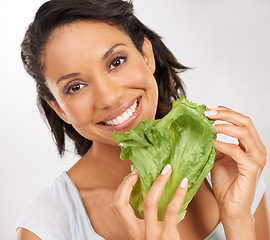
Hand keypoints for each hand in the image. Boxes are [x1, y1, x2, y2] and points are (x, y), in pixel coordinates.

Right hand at [111, 165, 187, 239]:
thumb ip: (147, 215)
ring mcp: (152, 235)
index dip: (122, 188)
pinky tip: (183, 183)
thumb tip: (154, 186)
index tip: (133, 174)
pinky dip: (178, 194)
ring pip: (149, 203)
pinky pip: (172, 210)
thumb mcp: (149, 231)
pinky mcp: (168, 236)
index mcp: (132, 230)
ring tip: (167, 170)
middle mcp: (137, 233)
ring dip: (158, 182)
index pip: (117, 206)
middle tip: (140, 170)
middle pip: (122, 204)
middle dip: (128, 183)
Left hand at [205, 106, 266, 236]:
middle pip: (245, 121)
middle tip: (207, 111)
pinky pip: (236, 151)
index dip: (226, 111)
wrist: (230, 206)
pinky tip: (211, 142)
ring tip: (209, 124)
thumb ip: (215, 142)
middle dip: (225, 113)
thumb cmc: (225, 182)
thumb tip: (202, 127)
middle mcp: (257, 149)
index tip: (208, 107)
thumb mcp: (217, 157)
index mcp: (250, 145)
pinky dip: (223, 144)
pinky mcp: (251, 169)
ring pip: (243, 132)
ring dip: (224, 125)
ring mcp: (256, 159)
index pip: (241, 120)